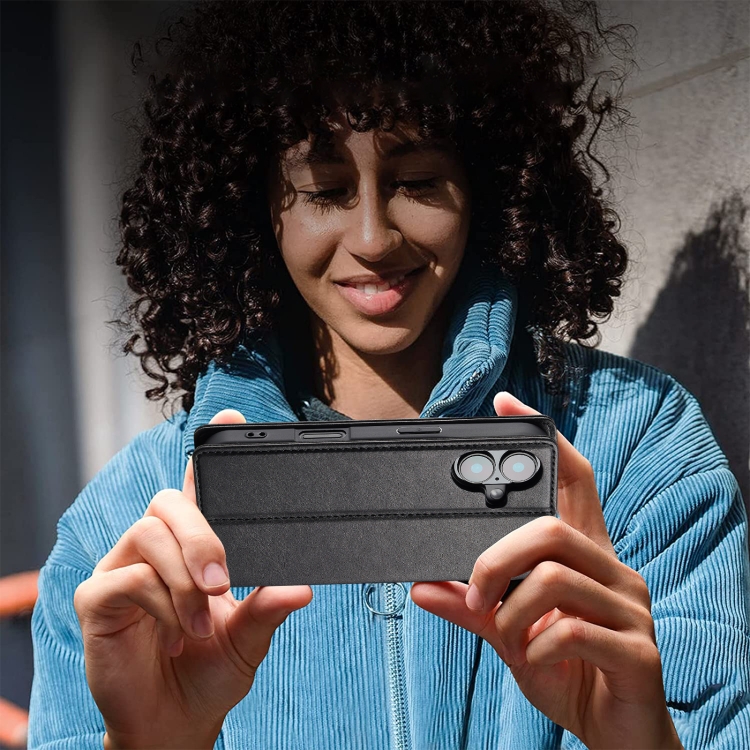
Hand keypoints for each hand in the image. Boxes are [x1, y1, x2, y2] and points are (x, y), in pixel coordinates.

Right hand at [74, 409, 312, 749]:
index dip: (208, 449)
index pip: (197, 487)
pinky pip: (128, 578)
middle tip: (223, 580)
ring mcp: (122, 568)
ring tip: (203, 618)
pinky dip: (162, 603)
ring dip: (184, 576)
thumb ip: (270, 607)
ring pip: (148, 534)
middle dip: (201, 534)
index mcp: (193, 547)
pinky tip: (177, 632)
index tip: (230, 416)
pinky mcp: (98, 598)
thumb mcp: (250, 636)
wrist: (175, 722)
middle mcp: (155, 548)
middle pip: (168, 501)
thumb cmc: (211, 670)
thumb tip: (301, 587)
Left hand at [410, 392, 683, 749]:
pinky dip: (536, 648)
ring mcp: (630, 609)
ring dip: (511, 612)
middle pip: (551, 526)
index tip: (504, 403)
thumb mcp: (510, 633)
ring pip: (556, 575)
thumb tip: (420, 585)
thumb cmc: (566, 671)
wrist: (615, 735)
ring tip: (507, 637)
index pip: (573, 478)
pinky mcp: (639, 651)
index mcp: (585, 557)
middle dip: (496, 557)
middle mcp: (613, 570)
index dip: (544, 437)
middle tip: (476, 591)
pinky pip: (573, 630)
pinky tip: (536, 661)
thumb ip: (472, 606)